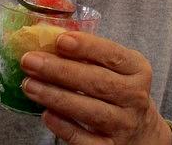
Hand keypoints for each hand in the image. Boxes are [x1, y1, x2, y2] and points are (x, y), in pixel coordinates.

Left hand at [19, 33, 171, 144]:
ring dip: (56, 96)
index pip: (113, 55)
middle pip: (98, 82)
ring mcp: (124, 124)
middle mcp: (135, 97)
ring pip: (90, 111)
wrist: (142, 132)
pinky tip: (46, 114)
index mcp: (137, 70)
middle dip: (60, 70)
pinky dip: (65, 127)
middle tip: (30, 61)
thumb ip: (90, 54)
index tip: (60, 40)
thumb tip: (48, 38)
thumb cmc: (119, 89)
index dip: (87, 46)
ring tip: (29, 85)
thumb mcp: (116, 68)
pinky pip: (86, 139)